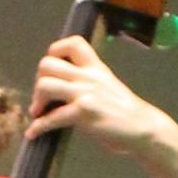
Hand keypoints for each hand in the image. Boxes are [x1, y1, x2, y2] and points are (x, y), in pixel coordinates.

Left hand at [26, 33, 156, 156]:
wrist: (144, 128)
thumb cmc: (126, 112)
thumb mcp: (108, 86)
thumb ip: (88, 82)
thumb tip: (64, 88)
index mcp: (96, 67)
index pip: (72, 43)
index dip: (55, 51)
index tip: (51, 71)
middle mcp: (89, 76)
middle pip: (48, 64)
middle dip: (38, 81)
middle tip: (42, 98)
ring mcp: (86, 93)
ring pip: (45, 85)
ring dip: (36, 101)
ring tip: (38, 113)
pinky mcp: (84, 113)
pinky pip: (52, 118)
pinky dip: (38, 127)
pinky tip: (34, 134)